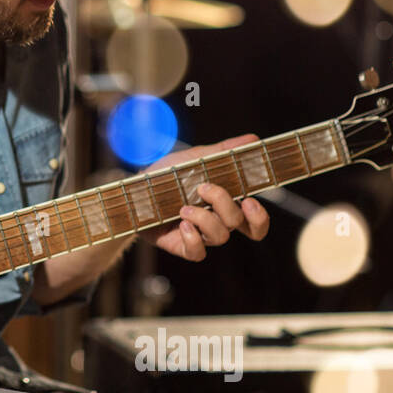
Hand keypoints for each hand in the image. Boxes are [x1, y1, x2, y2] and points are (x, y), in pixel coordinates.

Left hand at [140, 134, 270, 261]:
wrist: (133, 189)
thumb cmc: (167, 175)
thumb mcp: (194, 158)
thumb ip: (222, 152)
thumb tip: (252, 138)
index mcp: (223, 203)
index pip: (253, 221)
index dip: (259, 217)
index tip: (249, 200)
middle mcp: (215, 221)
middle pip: (237, 223)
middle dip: (225, 204)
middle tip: (204, 188)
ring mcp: (199, 235)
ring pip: (220, 237)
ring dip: (205, 219)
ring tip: (184, 207)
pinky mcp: (181, 245)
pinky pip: (197, 253)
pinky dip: (193, 239)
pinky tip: (182, 224)